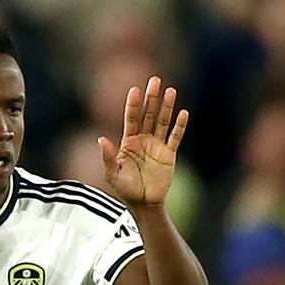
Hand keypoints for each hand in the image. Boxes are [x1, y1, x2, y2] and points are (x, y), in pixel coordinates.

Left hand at [100, 76, 187, 208]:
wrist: (144, 204)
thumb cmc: (126, 190)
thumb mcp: (112, 175)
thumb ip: (108, 157)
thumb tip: (100, 138)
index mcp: (128, 141)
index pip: (131, 118)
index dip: (133, 105)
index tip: (135, 90)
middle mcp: (143, 140)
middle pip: (148, 114)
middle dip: (151, 98)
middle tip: (155, 80)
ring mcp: (157, 145)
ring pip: (162, 121)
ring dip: (166, 106)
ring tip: (170, 90)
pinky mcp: (169, 154)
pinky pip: (175, 137)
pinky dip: (179, 126)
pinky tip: (183, 113)